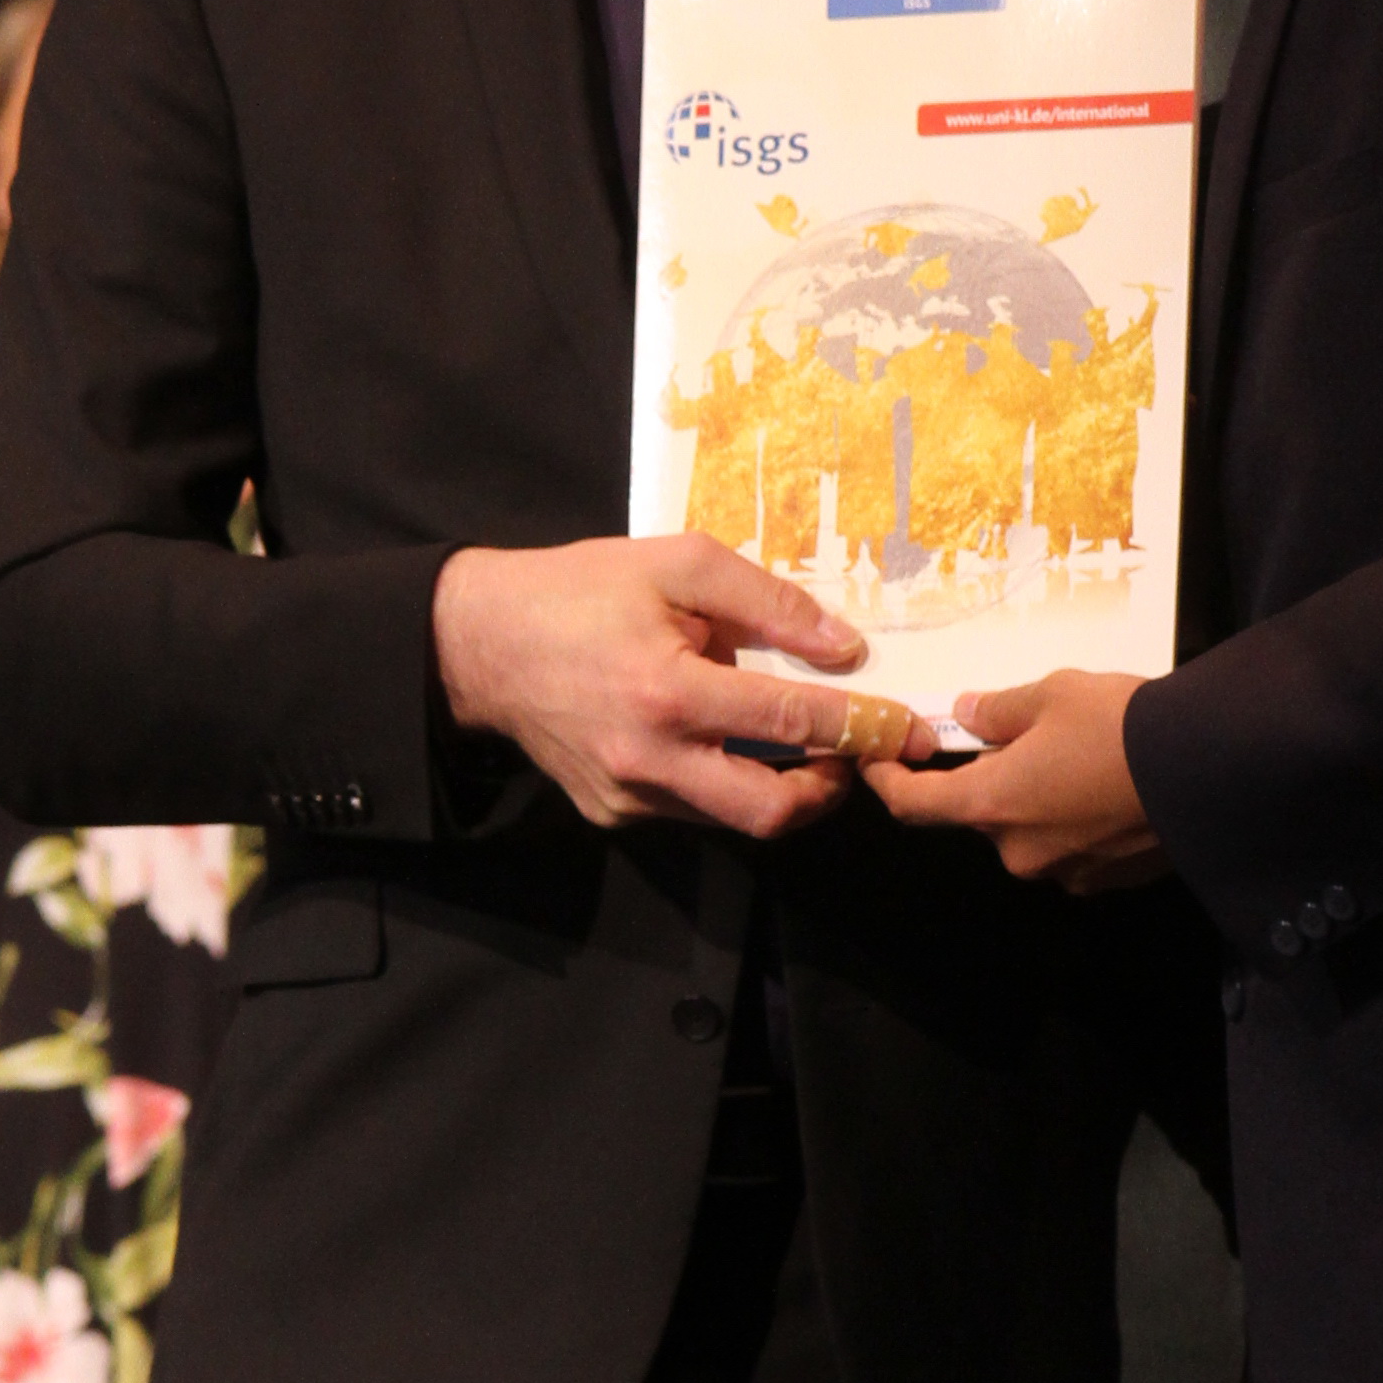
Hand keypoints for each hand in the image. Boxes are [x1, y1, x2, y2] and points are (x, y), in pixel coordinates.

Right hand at [431, 534, 875, 837]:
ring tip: (794, 741)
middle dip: (827, 792)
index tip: (902, 729)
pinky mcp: (613, 814)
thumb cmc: (581, 590)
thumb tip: (844, 648)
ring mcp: (629, 797)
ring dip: (778, 787)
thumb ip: (767, 604)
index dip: (859, 729)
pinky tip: (719, 739)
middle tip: (850, 757)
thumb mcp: (677, 565)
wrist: (480, 645)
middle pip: (769, 813)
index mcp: (668, 692)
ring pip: (733, 817)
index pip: (789, 725)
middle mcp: (650, 760)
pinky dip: (723, 780)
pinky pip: (691, 809)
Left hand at [864, 670, 1164, 887]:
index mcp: (991, 806)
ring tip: (1083, 756)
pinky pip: (1075, 847)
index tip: (879, 760)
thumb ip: (998, 710)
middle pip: (984, 814)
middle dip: (995, 778)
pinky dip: (1078, 821)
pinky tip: (1112, 787)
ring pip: (1033, 832)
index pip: (914, 806)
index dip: (887, 782)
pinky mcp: (1108, 883)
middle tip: (1026, 734)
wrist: (1210, 770)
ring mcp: (1065, 876)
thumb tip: (967, 718)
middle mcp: (1018, 853)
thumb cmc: (1119, 724)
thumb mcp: (1052, 694)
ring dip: (1040, 800)